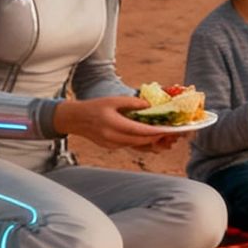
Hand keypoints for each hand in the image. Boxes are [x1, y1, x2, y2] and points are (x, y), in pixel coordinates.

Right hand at [55, 95, 181, 151]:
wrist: (75, 120)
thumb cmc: (94, 107)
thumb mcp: (112, 100)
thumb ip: (131, 103)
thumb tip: (148, 105)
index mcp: (113, 124)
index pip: (139, 131)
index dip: (155, 132)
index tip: (168, 130)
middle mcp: (112, 137)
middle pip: (140, 141)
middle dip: (157, 139)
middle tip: (171, 134)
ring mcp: (111, 144)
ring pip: (136, 145)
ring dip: (151, 142)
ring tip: (165, 137)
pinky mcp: (111, 147)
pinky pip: (130, 145)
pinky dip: (141, 142)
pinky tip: (150, 138)